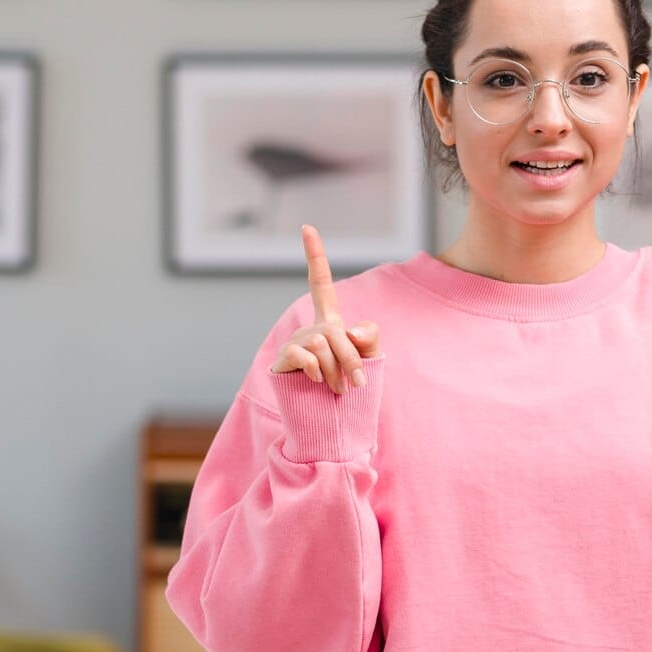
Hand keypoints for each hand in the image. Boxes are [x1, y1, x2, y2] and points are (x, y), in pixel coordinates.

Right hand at [268, 224, 381, 395]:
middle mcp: (309, 328)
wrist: (329, 424)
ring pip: (323, 345)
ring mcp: (294, 343)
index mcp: (329, 321)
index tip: (307, 227)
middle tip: (357, 385)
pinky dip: (317, 370)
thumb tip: (349, 330)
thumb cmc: (350, 389)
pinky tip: (317, 382)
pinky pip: (305, 356)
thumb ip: (368, 339)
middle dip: (351, 358)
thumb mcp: (369, 360)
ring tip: (337, 389)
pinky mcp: (282, 360)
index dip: (314, 255)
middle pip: (335, 331)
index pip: (320, 282)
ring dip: (337, 370)